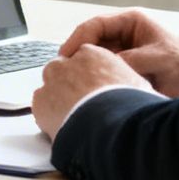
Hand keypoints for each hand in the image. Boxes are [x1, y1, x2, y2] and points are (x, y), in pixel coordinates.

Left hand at [32, 44, 154, 140]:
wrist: (109, 124)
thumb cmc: (128, 104)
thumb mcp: (138, 85)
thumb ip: (128, 82)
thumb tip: (136, 90)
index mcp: (93, 54)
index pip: (84, 59)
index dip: (88, 76)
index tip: (92, 88)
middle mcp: (68, 63)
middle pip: (63, 70)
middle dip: (69, 84)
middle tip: (81, 104)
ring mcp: (51, 81)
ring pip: (50, 87)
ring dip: (58, 99)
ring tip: (72, 117)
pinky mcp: (40, 101)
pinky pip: (40, 106)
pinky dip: (48, 115)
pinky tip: (62, 125)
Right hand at [59, 8, 178, 97]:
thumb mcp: (157, 59)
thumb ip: (131, 59)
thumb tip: (104, 66)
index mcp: (131, 21)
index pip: (96, 24)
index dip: (78, 38)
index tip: (67, 54)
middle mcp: (123, 32)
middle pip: (90, 38)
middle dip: (77, 52)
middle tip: (65, 69)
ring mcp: (123, 48)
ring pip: (95, 53)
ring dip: (86, 64)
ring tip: (74, 77)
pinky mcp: (124, 63)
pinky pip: (104, 66)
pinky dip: (95, 74)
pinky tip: (89, 84)